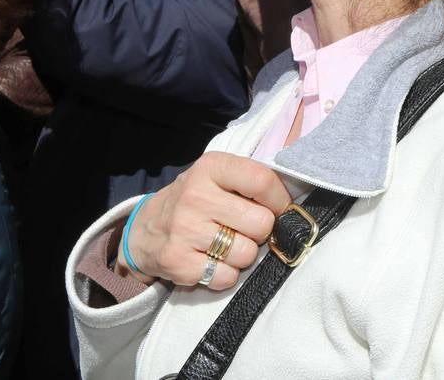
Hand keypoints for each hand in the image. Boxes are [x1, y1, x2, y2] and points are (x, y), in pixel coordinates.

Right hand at [119, 151, 291, 290]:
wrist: (145, 230)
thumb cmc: (196, 200)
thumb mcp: (218, 175)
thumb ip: (252, 179)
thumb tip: (298, 192)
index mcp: (211, 166)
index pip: (263, 181)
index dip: (281, 201)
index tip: (279, 209)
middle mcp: (196, 195)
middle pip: (261, 223)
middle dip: (260, 231)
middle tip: (243, 228)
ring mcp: (185, 229)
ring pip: (247, 254)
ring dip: (243, 255)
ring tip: (225, 244)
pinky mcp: (178, 262)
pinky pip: (226, 277)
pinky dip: (225, 274)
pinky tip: (211, 259)